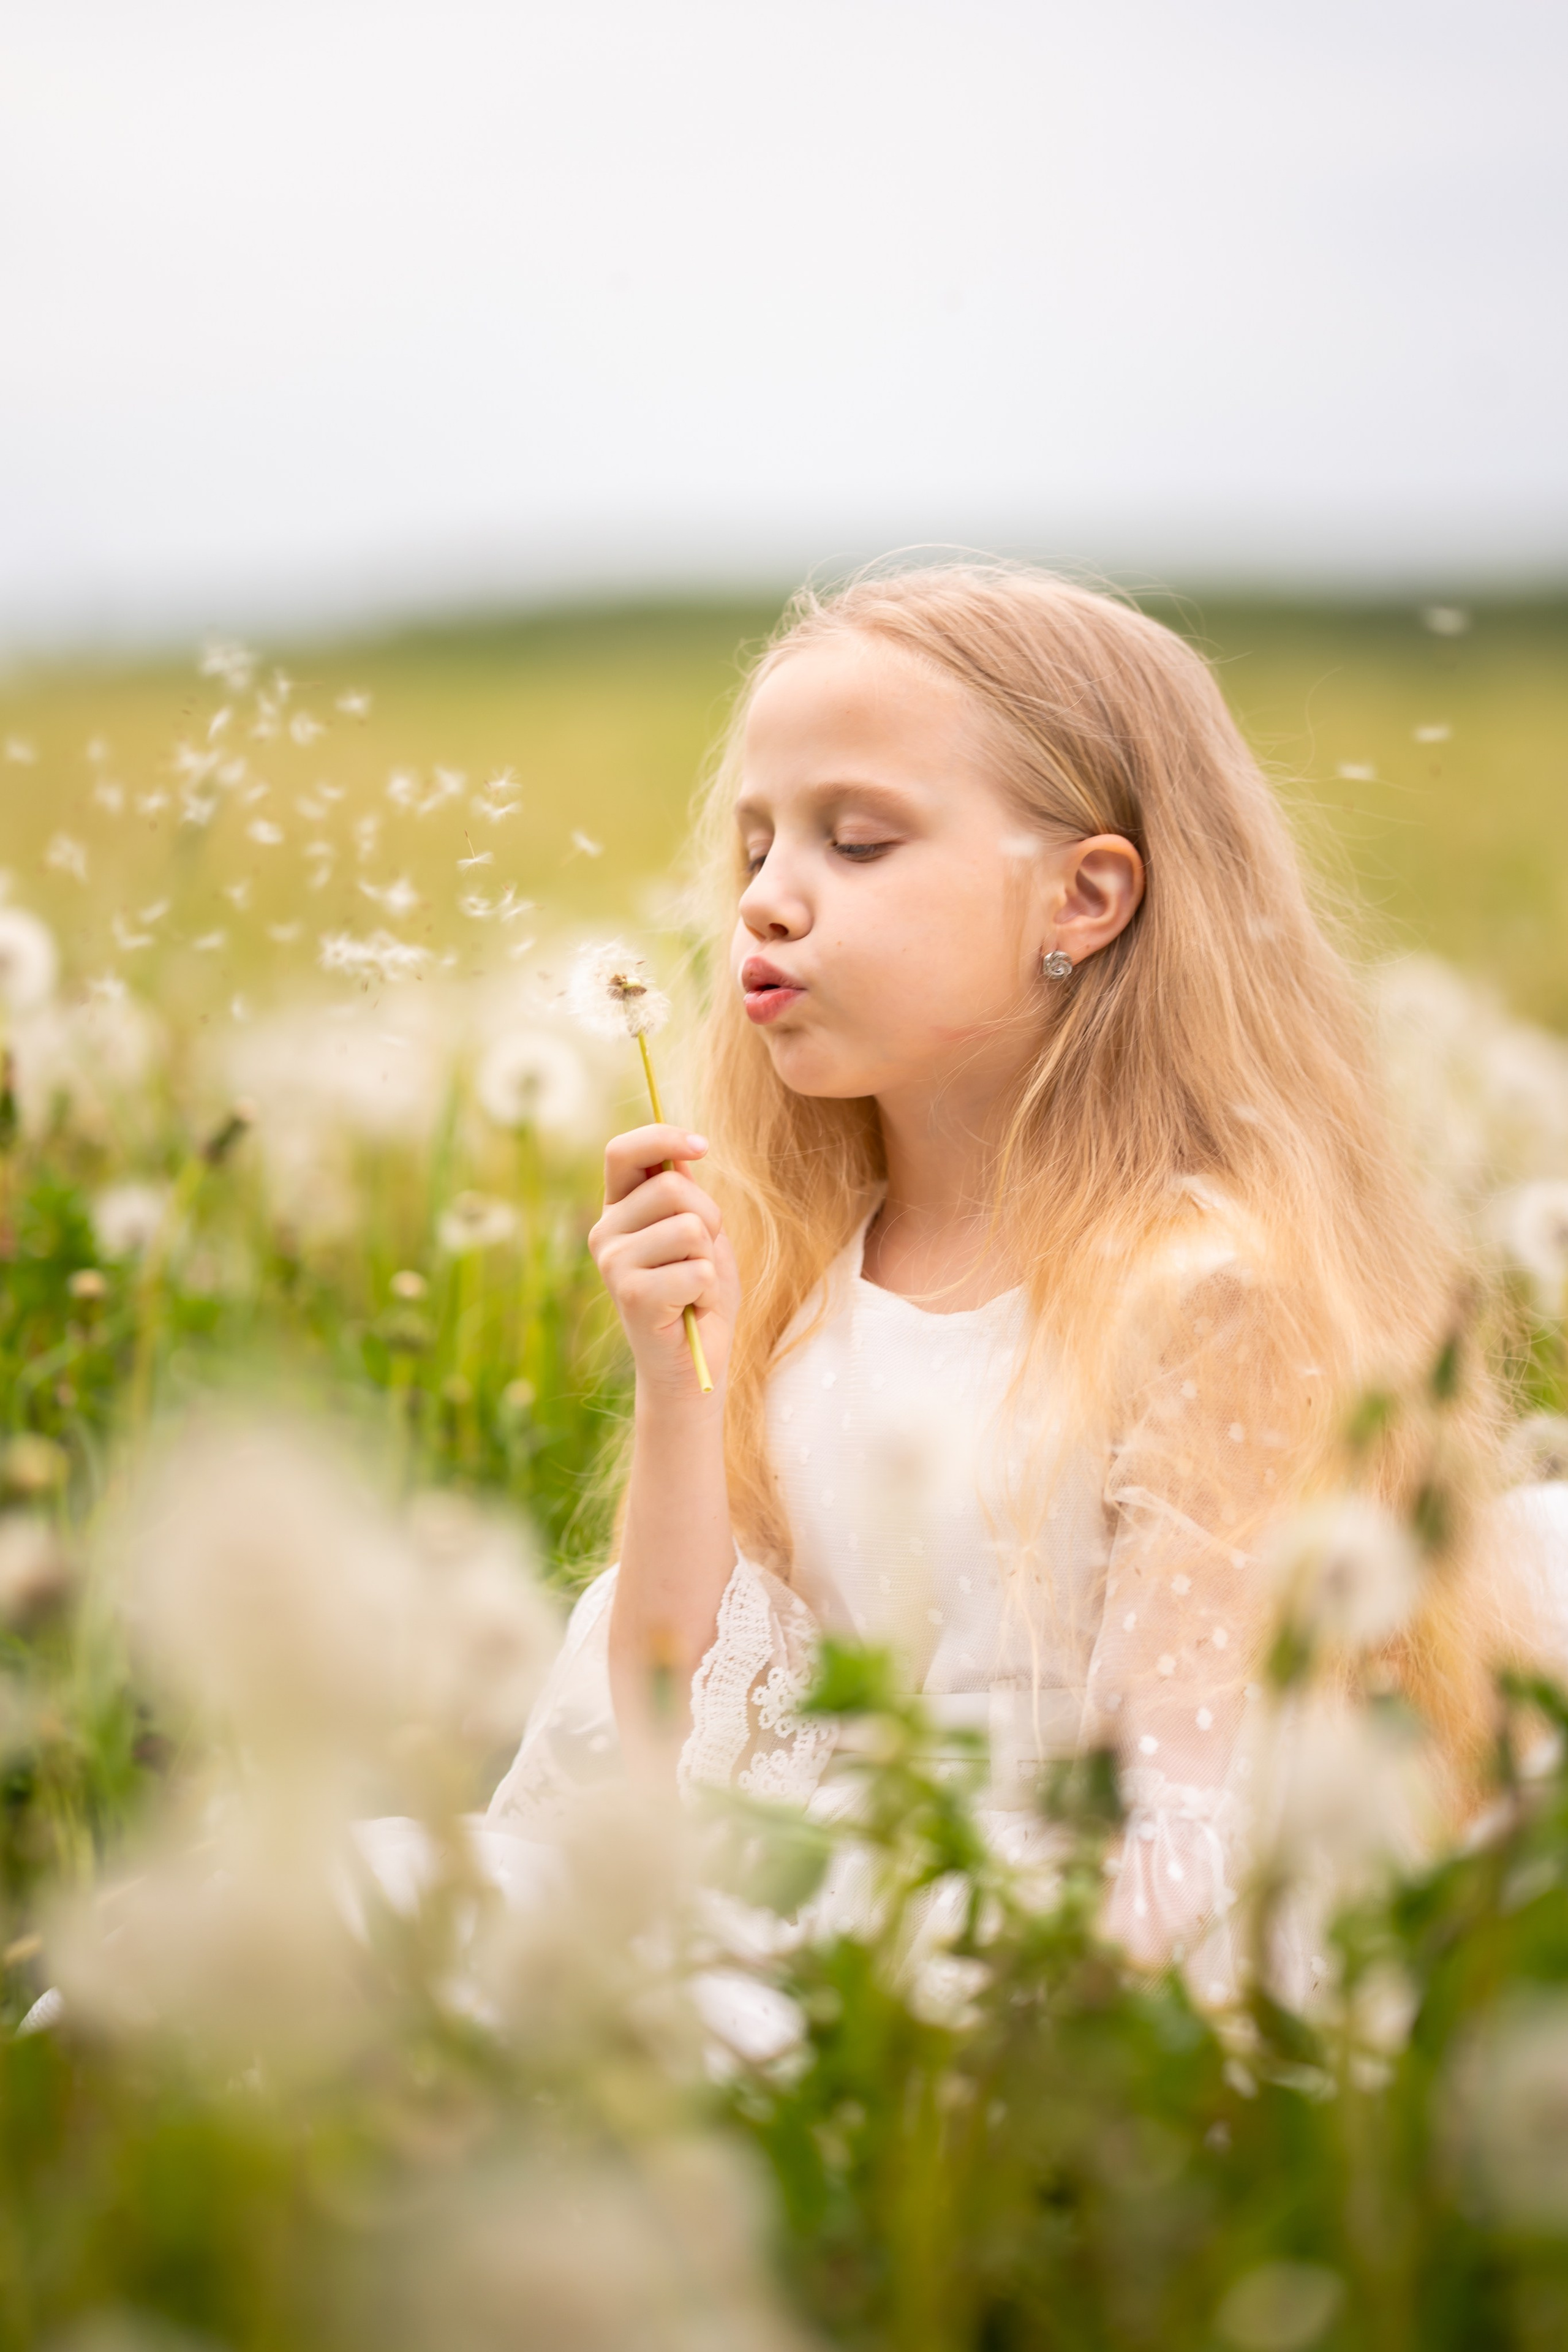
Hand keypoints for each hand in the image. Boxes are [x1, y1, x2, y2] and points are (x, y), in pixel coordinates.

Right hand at [589, 1125, 738, 1399]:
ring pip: (690, 1228)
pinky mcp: (631, 1295)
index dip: (663, 1136)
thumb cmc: (699, 1295)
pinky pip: (696, 1270)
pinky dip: (709, 1290)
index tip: (703, 1146)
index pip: (623, 1152)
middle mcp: (605, 1232)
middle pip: (673, 1186)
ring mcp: (613, 1263)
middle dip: (709, 1217)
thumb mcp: (699, 1233)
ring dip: (710, 1259)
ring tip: (695, 1285)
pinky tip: (693, 1308)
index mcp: (618, 1209)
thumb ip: (685, 1194)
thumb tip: (681, 1150)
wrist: (692, 1365)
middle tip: (702, 1256)